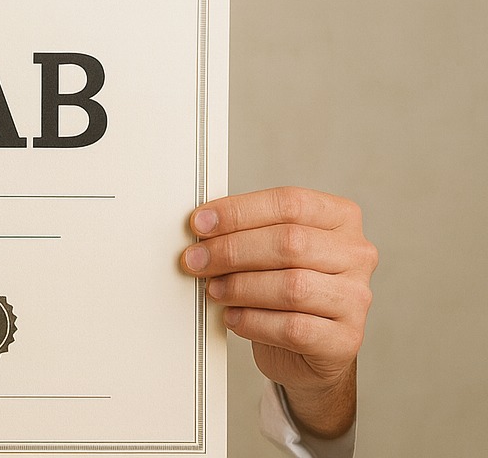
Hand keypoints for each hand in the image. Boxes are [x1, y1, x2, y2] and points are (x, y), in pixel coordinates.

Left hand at [181, 186, 376, 437]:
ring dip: (240, 287)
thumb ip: (247, 230)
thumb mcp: (269, 249)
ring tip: (214, 290)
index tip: (200, 223)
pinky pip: (293, 328)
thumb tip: (203, 224)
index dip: (239, 211)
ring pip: (292, 286)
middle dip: (232, 251)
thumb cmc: (283, 289)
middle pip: (290, 242)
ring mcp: (356, 298)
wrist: (306, 349)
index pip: (290, 203)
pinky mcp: (347, 339)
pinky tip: (234, 317)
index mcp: (340, 218)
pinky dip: (253, 322)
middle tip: (196, 260)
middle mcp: (356, 254)